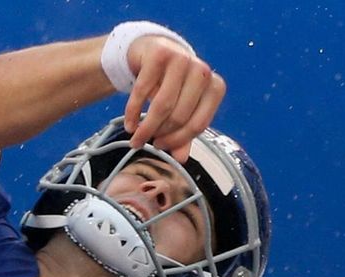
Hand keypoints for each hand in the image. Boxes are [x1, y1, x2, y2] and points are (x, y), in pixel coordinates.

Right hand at [123, 35, 225, 162]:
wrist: (154, 50)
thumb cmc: (170, 83)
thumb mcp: (180, 106)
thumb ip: (183, 132)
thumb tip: (180, 158)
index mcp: (214, 86)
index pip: (199, 123)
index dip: (179, 140)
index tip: (161, 147)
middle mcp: (202, 70)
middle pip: (180, 116)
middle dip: (160, 134)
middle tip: (146, 143)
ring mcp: (182, 59)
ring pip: (162, 105)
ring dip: (146, 128)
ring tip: (135, 139)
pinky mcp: (159, 53)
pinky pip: (142, 91)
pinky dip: (133, 112)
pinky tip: (129, 124)